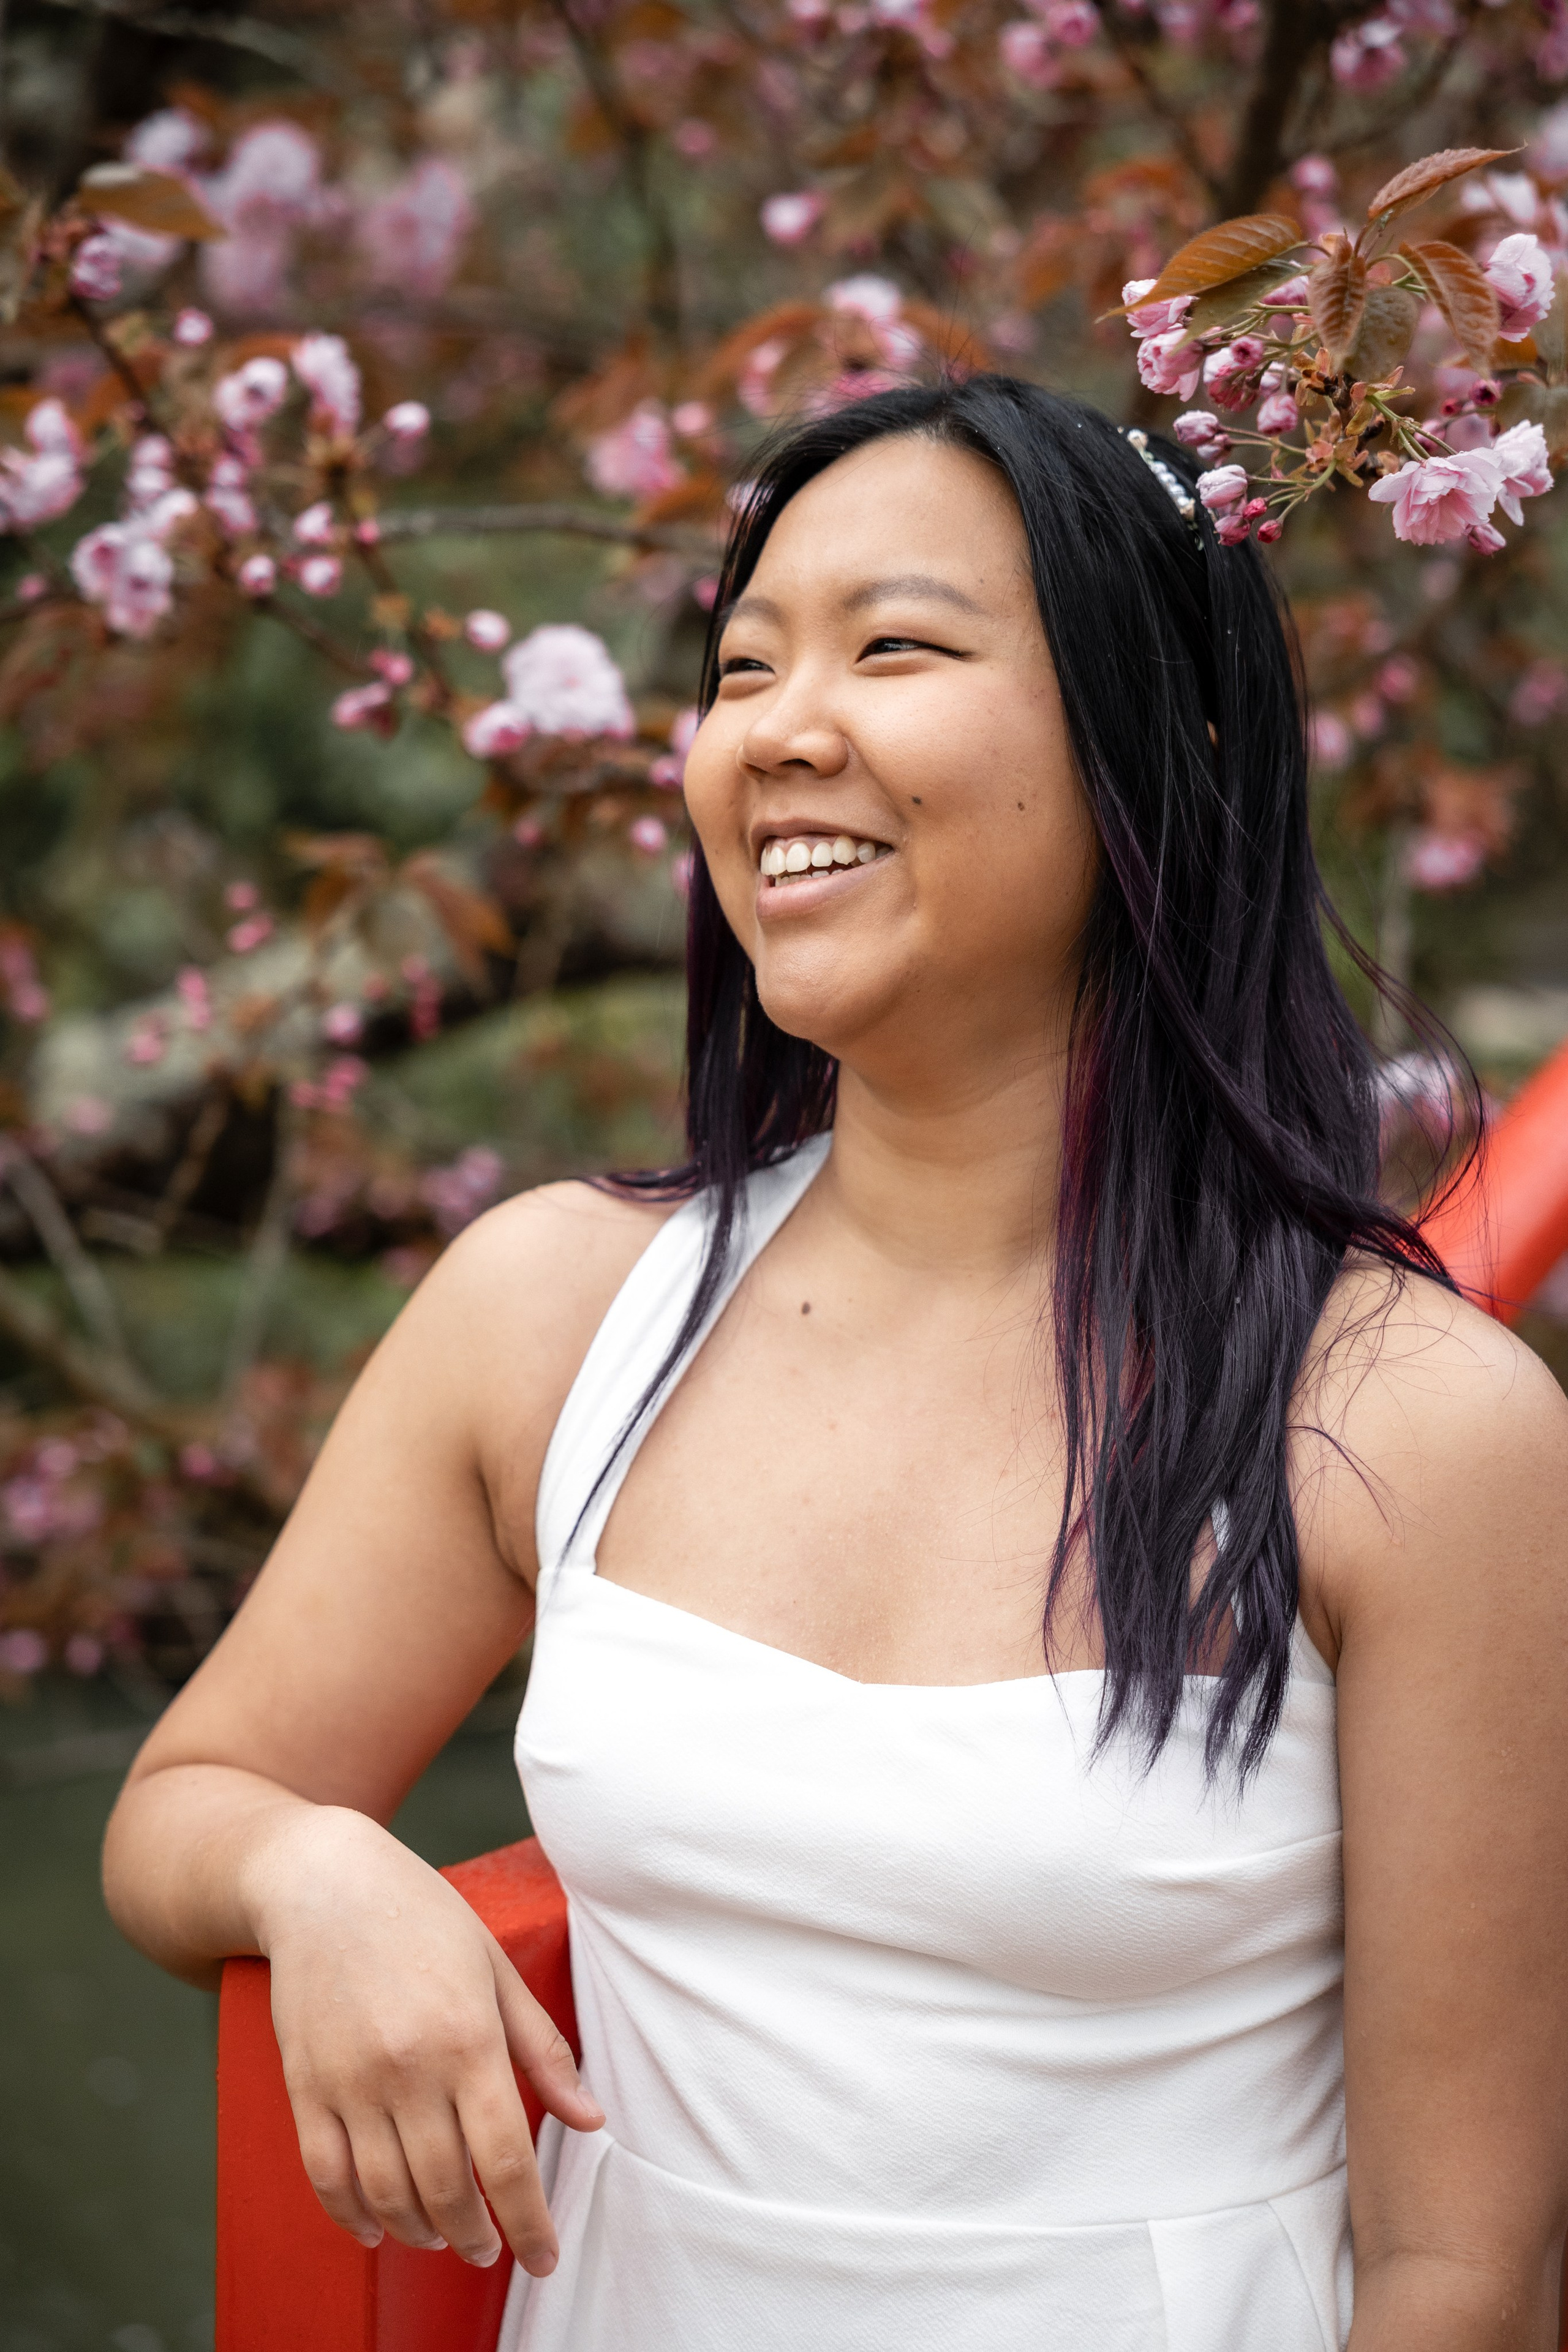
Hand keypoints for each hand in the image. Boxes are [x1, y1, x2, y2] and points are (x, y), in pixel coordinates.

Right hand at [249, 1805, 601, 2272]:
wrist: (324, 1882)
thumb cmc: (422, 1917)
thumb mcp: (497, 1967)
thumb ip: (543, 2049)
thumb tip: (590, 2120)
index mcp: (468, 2038)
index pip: (505, 2158)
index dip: (529, 2222)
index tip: (544, 2257)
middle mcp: (409, 2068)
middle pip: (447, 2188)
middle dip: (476, 2236)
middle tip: (490, 2249)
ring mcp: (351, 2081)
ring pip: (387, 2193)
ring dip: (420, 2232)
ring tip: (443, 2236)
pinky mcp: (305, 2086)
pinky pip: (326, 2175)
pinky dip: (351, 2216)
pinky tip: (376, 2228)